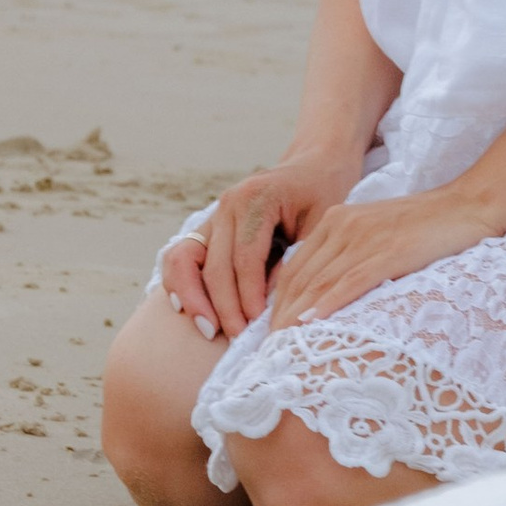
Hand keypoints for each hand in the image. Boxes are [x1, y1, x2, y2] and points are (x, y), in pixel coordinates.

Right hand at [162, 154, 357, 340]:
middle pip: (213, 265)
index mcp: (255, 199)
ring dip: (193, 298)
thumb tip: (273, 303)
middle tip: (237, 340)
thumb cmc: (324, 194)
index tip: (256, 327)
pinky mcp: (208, 226)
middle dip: (222, 307)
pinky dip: (181, 283)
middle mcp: (227, 205)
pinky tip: (189, 310)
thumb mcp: (323, 223)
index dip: (247, 296)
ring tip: (210, 330)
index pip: (244, 258)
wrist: (314, 165)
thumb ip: (299, 258)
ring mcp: (213, 214)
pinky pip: (181, 256)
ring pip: (185, 261)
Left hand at [258, 184, 504, 333]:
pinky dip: (327, 304)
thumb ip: (351, 255)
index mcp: (337, 221)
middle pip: (300, 279)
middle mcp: (343, 226)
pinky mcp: (389, 251)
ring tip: (281, 349)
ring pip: (319, 284)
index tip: (270, 333)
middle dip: (280, 317)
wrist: (471, 203)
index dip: (278, 303)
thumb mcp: (378, 235)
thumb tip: (328, 295)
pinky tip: (311, 324)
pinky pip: (350, 281)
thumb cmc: (430, 226)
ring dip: (296, 319)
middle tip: (267, 351)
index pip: (295, 269)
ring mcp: (365, 238)